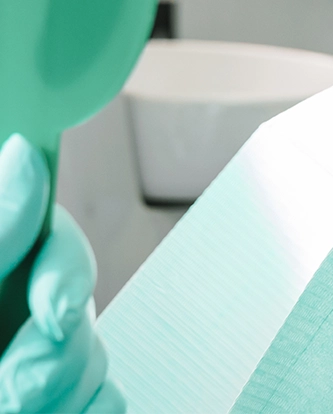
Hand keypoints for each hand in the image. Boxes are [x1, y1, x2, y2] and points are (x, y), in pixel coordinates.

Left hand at [0, 136, 123, 412]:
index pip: (42, 234)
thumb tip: (27, 155)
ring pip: (95, 360)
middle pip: (77, 300)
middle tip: (13, 389)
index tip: (52, 306)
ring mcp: (25, 377)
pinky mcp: (58, 412)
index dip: (63, 262)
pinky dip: (87, 413)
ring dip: (65, 393)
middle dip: (60, 348)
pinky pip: (109, 402)